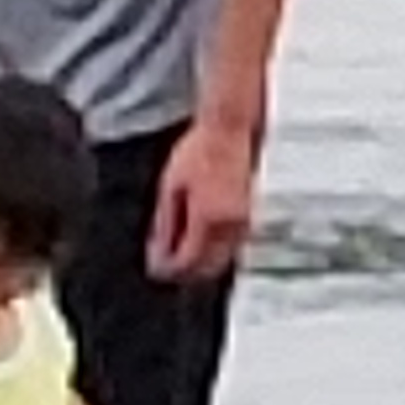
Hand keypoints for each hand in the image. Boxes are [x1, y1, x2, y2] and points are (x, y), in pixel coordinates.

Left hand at [147, 115, 258, 282]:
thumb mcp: (171, 187)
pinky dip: (213, 252)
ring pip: (222, 261)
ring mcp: (242, 222)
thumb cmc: (198, 151)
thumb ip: (166, 225)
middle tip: (165, 265)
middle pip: (207, 268)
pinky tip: (197, 240)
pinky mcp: (248, 217)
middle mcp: (229, 225)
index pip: (188, 261)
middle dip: (185, 273)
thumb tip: (160, 253)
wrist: (229, 131)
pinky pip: (231, 248)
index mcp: (207, 218)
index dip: (170, 270)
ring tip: (178, 252)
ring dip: (200, 264)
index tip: (156, 269)